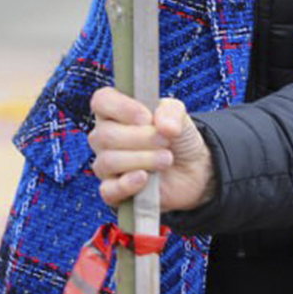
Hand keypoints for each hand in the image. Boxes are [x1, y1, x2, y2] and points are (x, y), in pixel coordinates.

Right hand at [87, 91, 213, 210]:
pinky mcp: (113, 192)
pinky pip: (108, 190)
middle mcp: (104, 137)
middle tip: (165, 141)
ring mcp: (106, 166)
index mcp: (114, 112)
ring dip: (143, 159)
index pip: (101, 101)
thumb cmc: (176, 138)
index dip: (122, 108)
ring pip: (108, 161)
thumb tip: (163, 126)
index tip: (146, 117)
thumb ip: (171, 112)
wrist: (191, 169)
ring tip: (166, 159)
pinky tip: (144, 178)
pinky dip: (127, 184)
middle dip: (141, 138)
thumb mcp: (179, 115)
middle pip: (106, 135)